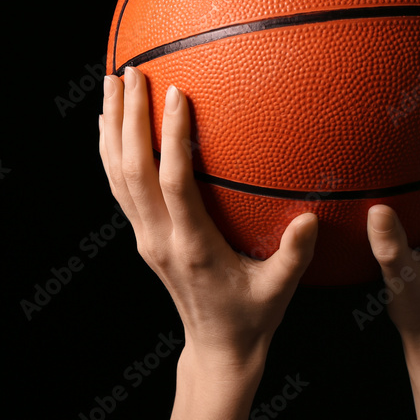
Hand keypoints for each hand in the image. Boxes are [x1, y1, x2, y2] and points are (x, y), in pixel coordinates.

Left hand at [98, 66, 318, 419]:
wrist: (216, 348)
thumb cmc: (252, 317)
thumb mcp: (279, 289)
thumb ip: (294, 254)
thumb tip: (309, 217)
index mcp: (193, 247)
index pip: (173, 183)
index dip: (170, 138)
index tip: (175, 94)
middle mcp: (160, 239)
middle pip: (131, 171)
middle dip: (128, 119)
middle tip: (130, 72)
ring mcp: (147, 238)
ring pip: (117, 176)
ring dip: (112, 128)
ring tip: (112, 83)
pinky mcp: (144, 236)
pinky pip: (119, 188)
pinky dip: (110, 151)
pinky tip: (109, 124)